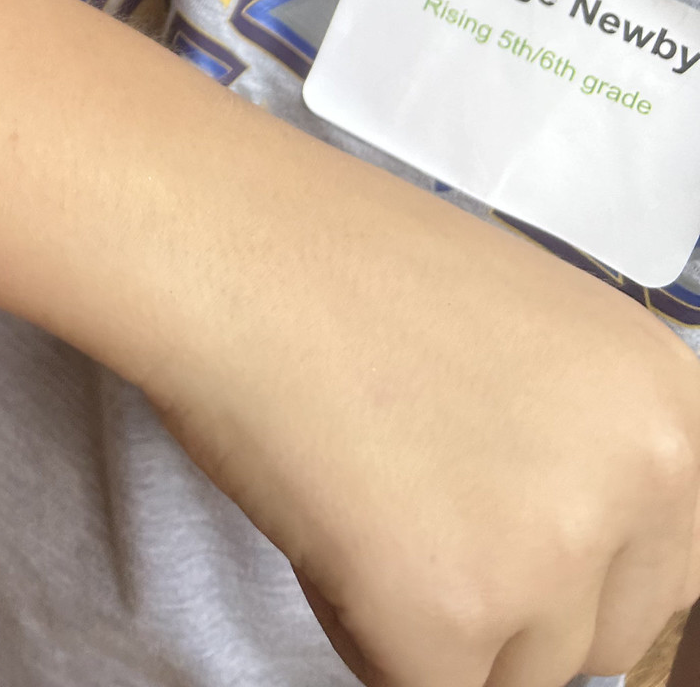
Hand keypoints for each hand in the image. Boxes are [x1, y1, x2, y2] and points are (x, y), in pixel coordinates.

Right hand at [143, 141, 699, 686]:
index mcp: (674, 404)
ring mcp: (555, 550)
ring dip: (434, 614)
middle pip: (601, 636)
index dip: (573, 558)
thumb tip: (589, 563)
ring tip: (363, 488)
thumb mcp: (531, 334)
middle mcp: (649, 476)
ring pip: (512, 670)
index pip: (669, 568)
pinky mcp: (452, 614)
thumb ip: (586, 441)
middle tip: (410, 481)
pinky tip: (331, 523)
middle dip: (506, 593)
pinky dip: (368, 634)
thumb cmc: (349, 268)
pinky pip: (421, 686)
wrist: (230, 242)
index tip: (493, 514)